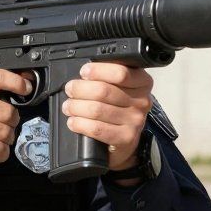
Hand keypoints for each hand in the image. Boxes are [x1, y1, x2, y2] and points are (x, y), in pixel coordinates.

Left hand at [61, 62, 153, 176]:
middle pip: (104, 91)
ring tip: (68, 106)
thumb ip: (106, 77)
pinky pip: (97, 128)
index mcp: (142, 83)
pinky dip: (80, 124)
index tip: (84, 72)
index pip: (120, 73)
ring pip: (97, 110)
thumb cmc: (116, 108)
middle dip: (80, 89)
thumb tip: (84, 74)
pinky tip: (73, 122)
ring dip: (76, 107)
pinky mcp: (126, 138)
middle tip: (70, 90)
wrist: (124, 139)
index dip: (98, 71)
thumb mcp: (118, 87)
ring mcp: (135, 121)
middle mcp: (142, 101)